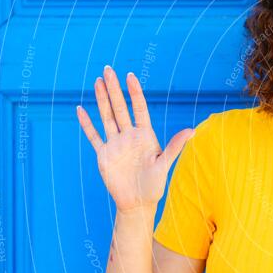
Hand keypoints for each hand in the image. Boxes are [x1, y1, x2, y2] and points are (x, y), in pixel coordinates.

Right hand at [76, 65, 194, 213]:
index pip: (139, 109)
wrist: (137, 203)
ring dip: (102, 100)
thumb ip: (175, 146)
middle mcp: (129, 136)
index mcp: (145, 135)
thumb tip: (192, 131)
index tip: (130, 76)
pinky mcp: (103, 154)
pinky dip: (87, 123)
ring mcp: (115, 143)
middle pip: (120, 108)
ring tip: (98, 81)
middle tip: (108, 69)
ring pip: (107, 117)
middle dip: (114, 89)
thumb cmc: (154, 184)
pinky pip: (93, 136)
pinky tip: (80, 109)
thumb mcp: (164, 164)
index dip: (135, 93)